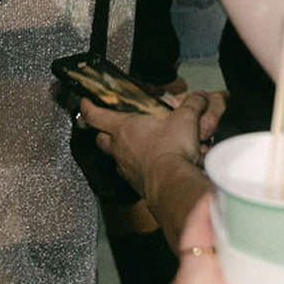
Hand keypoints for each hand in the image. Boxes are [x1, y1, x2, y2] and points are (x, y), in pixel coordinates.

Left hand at [77, 87, 221, 196]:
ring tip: (132, 146)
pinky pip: (128, 173)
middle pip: (99, 138)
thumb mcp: (185, 119)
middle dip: (101, 132)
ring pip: (113, 156)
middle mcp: (118, 148)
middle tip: (107, 127)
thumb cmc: (171, 150)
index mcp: (123, 127)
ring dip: (119, 151)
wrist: (173, 183)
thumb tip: (198, 99)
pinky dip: (134, 168)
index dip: (88, 106)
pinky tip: (146, 165)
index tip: (85, 102)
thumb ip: (191, 105)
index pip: (95, 114)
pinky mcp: (134, 183)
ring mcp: (124, 167)